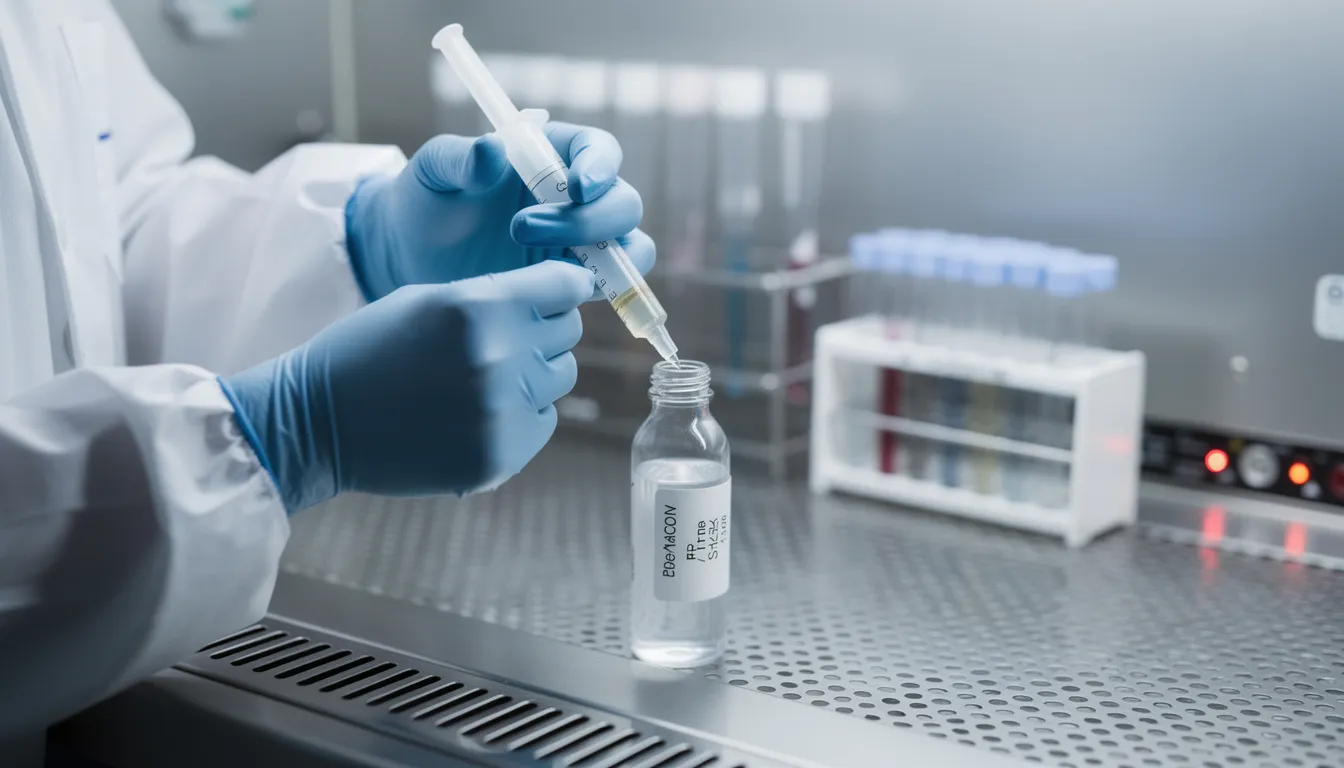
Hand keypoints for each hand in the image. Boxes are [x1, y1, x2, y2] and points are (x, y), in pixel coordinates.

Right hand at [221, 260, 594, 510]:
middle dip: (539, 330)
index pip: (566, 286)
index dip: (561, 287)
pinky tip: (472, 412)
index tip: (553, 292)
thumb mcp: (428, 300)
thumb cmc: (370, 350)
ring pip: (559, 377)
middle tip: (496, 340)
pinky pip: (543, 421)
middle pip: (567, 332)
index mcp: (477, 307)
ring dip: (532, 374)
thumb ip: (496, 296)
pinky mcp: (501, 455)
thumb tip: (566, 294)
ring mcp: (502, 411)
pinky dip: (520, 415)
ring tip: (477, 378)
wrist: (316, 423)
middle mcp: (499, 357)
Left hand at [344, 122, 654, 300]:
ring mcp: (581, 244)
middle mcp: (577, 199)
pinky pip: (610, 288)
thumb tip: (490, 149)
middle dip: (587, 221)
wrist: (410, 256)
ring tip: (542, 270)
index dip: (600, 167)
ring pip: (631, 250)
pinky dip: (597, 293)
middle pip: (623, 205)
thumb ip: (459, 158)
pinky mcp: (574, 282)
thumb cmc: (425, 200)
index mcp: (552, 155)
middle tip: (520, 229)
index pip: (599, 150)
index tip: (577, 186)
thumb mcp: (432, 171)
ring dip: (605, 261)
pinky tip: (548, 295)